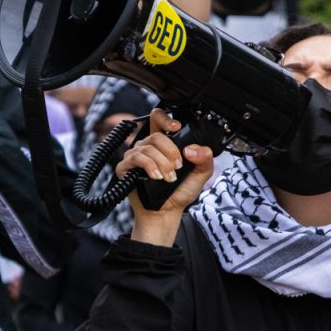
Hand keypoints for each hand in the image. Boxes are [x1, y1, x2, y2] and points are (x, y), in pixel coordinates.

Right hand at [116, 109, 213, 245]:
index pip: (158, 119)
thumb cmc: (180, 192)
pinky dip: (149, 166)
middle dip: (170, 151)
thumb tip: (193, 149)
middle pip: (156, 135)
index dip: (165, 118)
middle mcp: (147, 147)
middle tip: (178, 167)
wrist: (167, 212)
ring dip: (162, 163)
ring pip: (147, 147)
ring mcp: (135, 156)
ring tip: (169, 178)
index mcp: (163, 144)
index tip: (177, 127)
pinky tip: (156, 177)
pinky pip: (135, 158)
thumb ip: (205, 158)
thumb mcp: (200, 174)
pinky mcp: (125, 168)